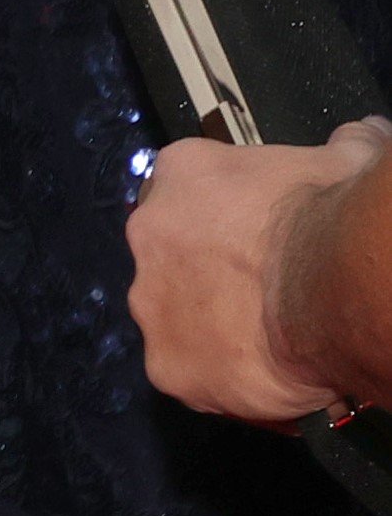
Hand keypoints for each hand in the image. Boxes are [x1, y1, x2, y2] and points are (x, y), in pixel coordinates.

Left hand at [128, 120, 391, 422]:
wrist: (337, 287)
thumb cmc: (335, 216)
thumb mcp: (345, 161)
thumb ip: (344, 145)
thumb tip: (365, 135)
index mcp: (182, 173)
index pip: (194, 189)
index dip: (233, 215)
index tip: (266, 236)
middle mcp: (149, 234)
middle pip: (179, 256)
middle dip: (217, 273)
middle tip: (269, 292)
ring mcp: (153, 304)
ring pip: (180, 317)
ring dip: (216, 327)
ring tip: (272, 340)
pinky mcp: (170, 367)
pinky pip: (195, 376)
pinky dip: (227, 379)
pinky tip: (268, 379)